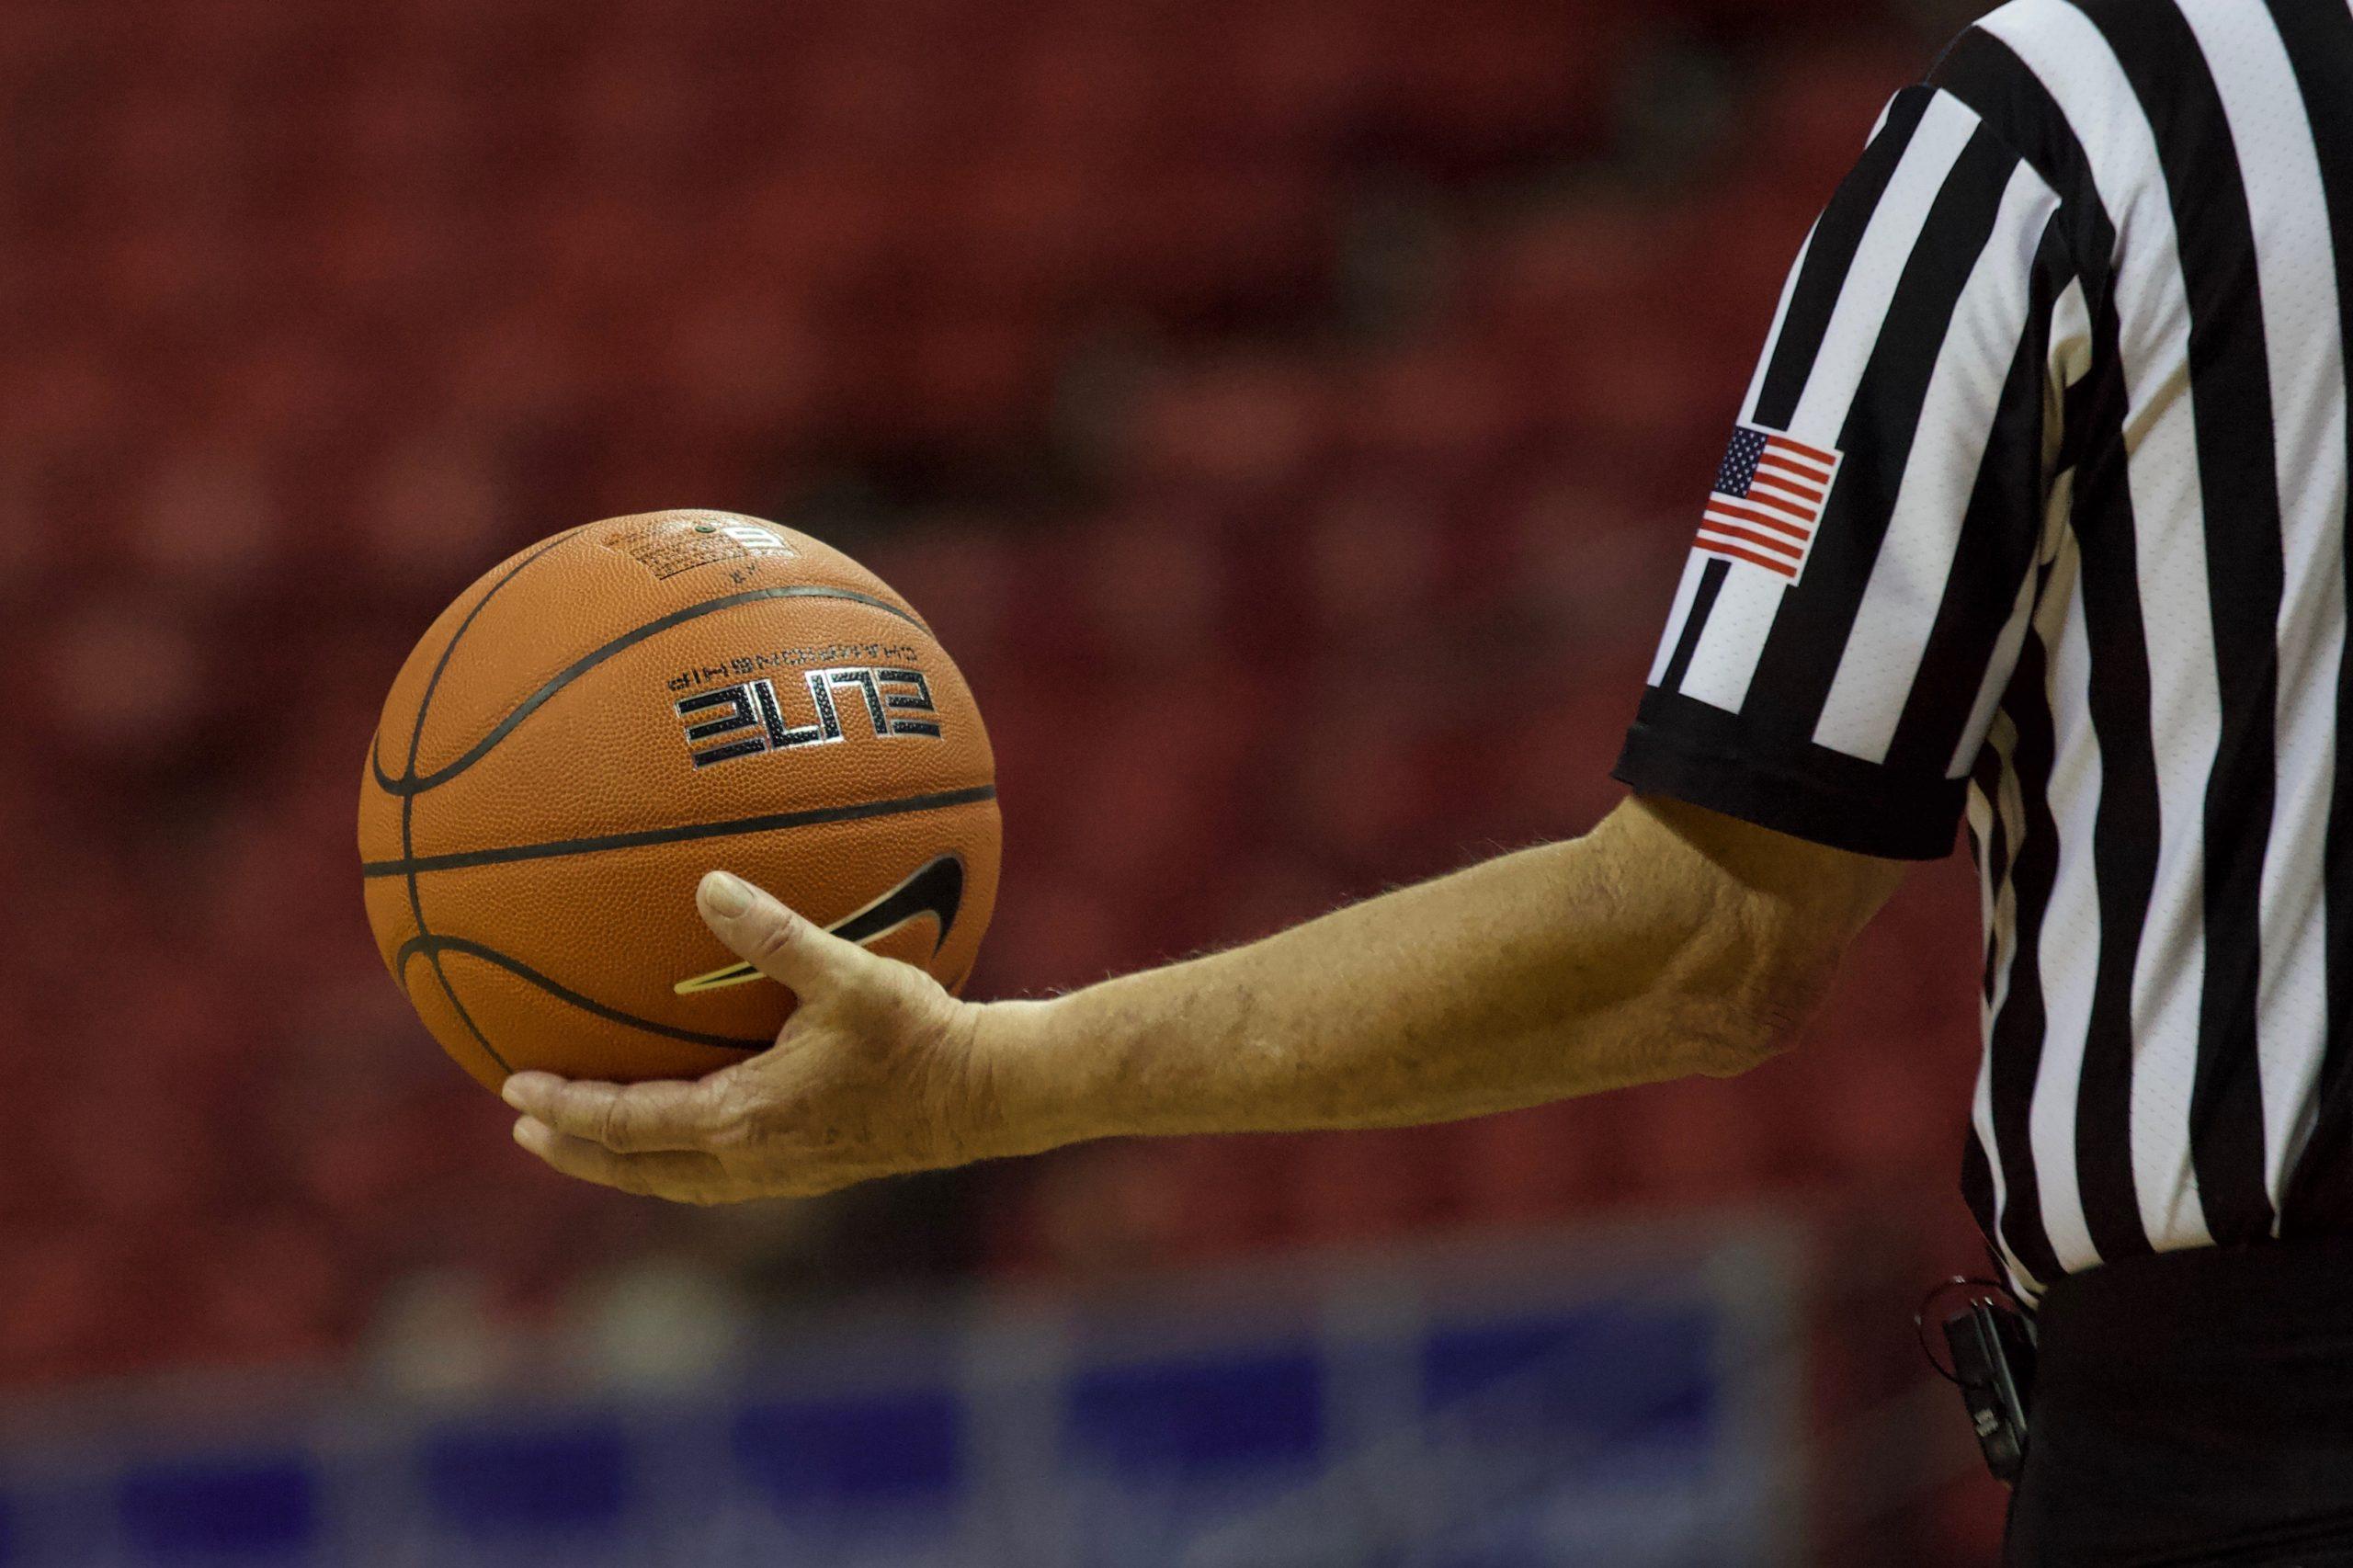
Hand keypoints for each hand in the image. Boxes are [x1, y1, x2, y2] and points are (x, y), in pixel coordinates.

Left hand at [502, 870, 997, 1203]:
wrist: (984, 1096)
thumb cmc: (918, 1035)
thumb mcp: (846, 974)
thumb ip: (774, 932)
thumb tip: (710, 883)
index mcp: (742, 1120)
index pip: (627, 1123)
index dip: (566, 1107)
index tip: (512, 1091)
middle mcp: (749, 1160)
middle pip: (636, 1169)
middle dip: (576, 1150)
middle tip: (524, 1129)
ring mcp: (778, 1174)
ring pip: (674, 1180)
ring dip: (621, 1161)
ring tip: (585, 1138)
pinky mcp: (806, 1171)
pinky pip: (712, 1175)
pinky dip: (671, 1159)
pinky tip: (680, 1129)